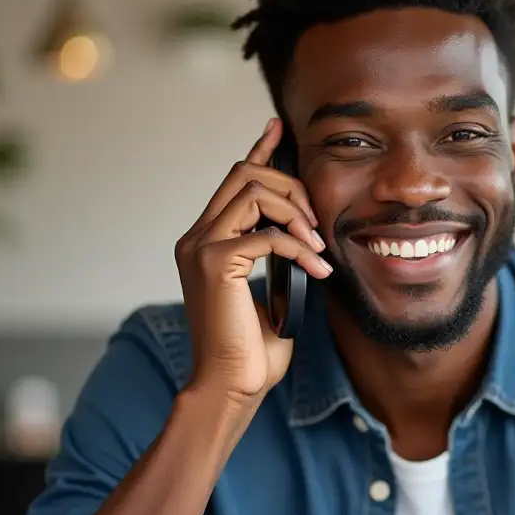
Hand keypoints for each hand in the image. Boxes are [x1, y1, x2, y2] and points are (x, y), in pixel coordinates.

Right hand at [175, 118, 332, 402]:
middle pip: (243, 173)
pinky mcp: (214, 263)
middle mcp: (197, 237)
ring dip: (296, 213)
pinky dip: (300, 249)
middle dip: (290, 186)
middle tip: (318, 223)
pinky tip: (318, 271)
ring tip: (318, 248)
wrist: (232, 385)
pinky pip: (267, 235)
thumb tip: (307, 235)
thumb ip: (281, 258)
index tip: (278, 128)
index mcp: (207, 241)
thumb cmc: (252, 351)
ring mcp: (200, 247)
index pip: (233, 181)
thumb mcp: (274, 293)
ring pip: (252, 191)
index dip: (258, 150)